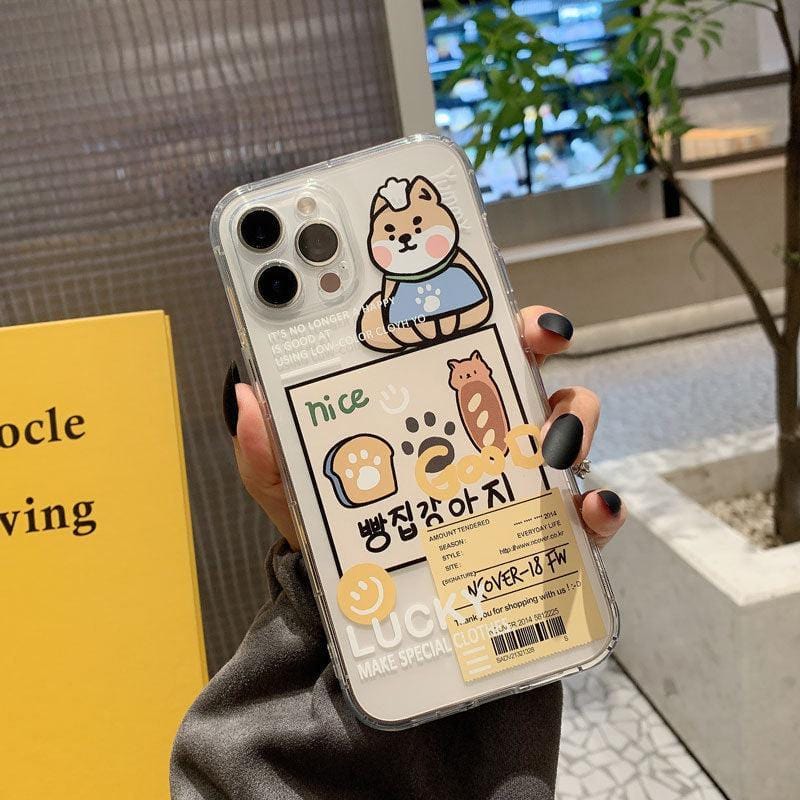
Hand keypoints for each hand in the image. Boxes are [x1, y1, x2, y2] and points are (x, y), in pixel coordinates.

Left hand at [224, 305, 624, 550]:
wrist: (372, 613)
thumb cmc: (339, 538)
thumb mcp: (293, 493)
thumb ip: (266, 453)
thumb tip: (245, 399)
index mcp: (423, 406)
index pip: (454, 338)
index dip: (474, 302)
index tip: (480, 280)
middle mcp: (478, 429)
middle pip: (524, 366)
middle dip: (538, 338)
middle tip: (536, 335)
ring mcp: (517, 477)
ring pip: (569, 427)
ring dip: (575, 421)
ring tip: (554, 441)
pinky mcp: (543, 534)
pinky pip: (583, 516)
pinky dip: (596, 507)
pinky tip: (588, 510)